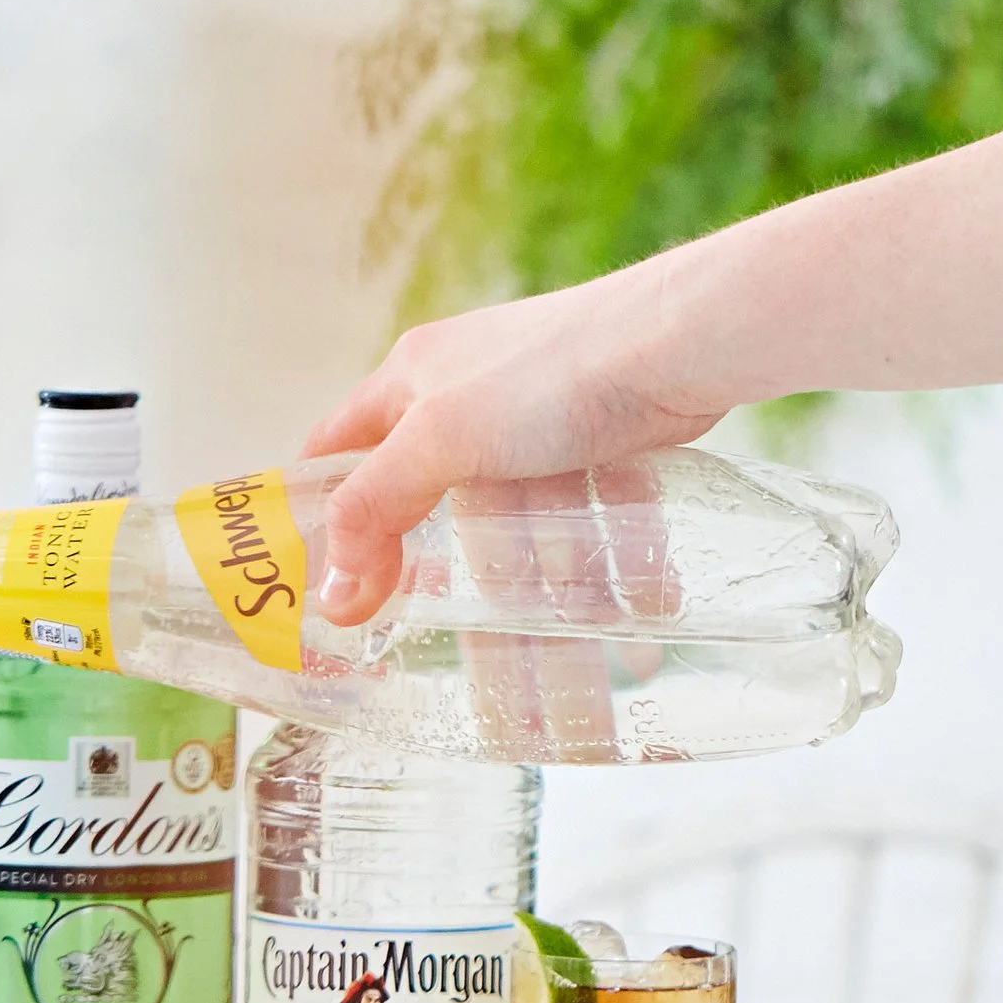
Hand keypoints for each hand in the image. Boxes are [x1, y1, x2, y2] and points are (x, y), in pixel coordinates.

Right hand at [302, 269, 727, 620]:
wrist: (676, 341)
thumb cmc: (546, 376)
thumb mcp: (438, 440)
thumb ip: (376, 509)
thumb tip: (331, 594)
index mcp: (410, 379)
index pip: (340, 452)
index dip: (326, 517)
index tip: (332, 593)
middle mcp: (467, 395)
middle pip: (445, 507)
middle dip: (466, 584)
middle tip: (474, 656)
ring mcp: (538, 415)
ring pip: (528, 521)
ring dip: (554, 590)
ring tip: (578, 661)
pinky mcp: (601, 435)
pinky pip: (590, 511)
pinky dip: (609, 562)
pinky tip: (636, 614)